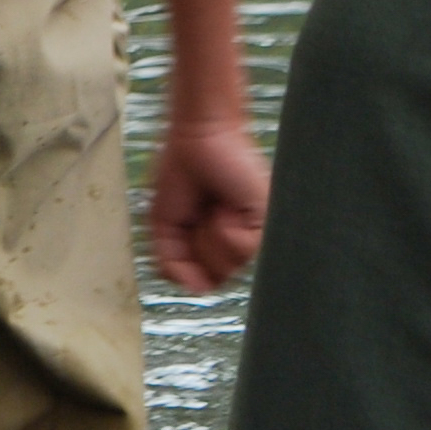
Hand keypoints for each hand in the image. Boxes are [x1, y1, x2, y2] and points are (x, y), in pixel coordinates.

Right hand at [147, 115, 270, 290]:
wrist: (196, 139)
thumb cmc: (181, 173)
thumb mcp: (164, 226)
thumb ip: (172, 263)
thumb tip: (195, 290)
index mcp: (215, 246)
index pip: (204, 282)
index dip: (188, 266)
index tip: (185, 229)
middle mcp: (239, 244)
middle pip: (216, 279)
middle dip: (198, 247)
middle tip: (199, 214)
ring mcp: (254, 236)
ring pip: (230, 267)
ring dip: (210, 235)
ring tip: (214, 207)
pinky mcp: (266, 224)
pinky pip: (242, 249)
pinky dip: (224, 228)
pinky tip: (226, 207)